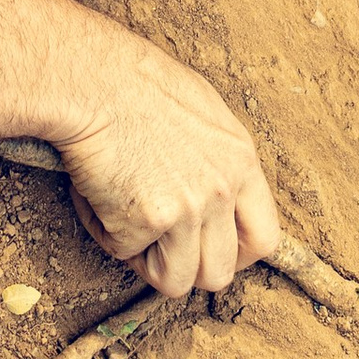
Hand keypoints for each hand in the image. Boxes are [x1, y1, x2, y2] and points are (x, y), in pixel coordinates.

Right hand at [52, 36, 281, 296]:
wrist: (94, 77)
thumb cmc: (137, 83)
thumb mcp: (203, 112)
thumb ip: (218, 161)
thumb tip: (216, 200)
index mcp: (241, 162)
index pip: (263, 239)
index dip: (235, 255)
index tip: (209, 250)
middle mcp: (220, 192)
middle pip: (218, 273)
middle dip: (186, 268)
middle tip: (157, 242)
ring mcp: (185, 211)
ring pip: (175, 281)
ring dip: (146, 260)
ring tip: (124, 219)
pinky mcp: (142, 223)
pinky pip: (123, 252)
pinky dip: (105, 232)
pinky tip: (97, 193)